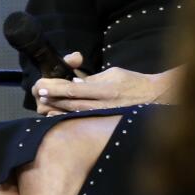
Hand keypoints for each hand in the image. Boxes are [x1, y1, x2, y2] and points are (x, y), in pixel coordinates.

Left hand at [33, 57, 176, 113]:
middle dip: (53, 99)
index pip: (75, 89)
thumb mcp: (114, 73)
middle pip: (71, 103)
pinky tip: (58, 116)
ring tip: (44, 105)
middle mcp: (103, 105)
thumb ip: (94, 79)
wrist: (154, 97)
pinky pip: (82, 120)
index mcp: (105, 90)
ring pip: (74, 114)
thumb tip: (75, 84)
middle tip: (39, 95)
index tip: (44, 87)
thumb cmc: (134, 82)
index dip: (57, 89)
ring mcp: (103, 115)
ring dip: (56, 109)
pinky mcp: (104, 122)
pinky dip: (68, 118)